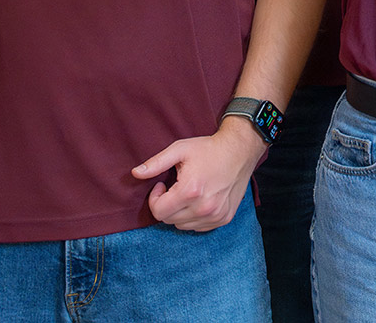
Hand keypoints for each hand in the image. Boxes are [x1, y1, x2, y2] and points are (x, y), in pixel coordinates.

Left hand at [132, 118, 262, 231]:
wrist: (240, 150)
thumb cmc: (209, 149)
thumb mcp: (180, 149)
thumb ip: (155, 163)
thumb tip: (135, 173)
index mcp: (190, 191)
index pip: (158, 211)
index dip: (154, 199)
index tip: (161, 185)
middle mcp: (204, 207)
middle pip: (169, 220)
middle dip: (166, 205)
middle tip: (174, 188)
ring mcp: (216, 215)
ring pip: (182, 226)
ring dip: (179, 213)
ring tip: (187, 194)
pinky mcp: (224, 218)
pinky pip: (198, 227)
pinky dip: (193, 217)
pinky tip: (199, 200)